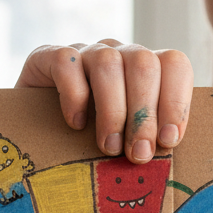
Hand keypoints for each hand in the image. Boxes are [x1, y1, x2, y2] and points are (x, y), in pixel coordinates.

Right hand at [17, 40, 192, 162]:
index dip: (176, 102)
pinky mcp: (48, 57)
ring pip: (108, 64)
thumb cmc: (93, 146)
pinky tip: (75, 125)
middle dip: (144, 115)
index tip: (169, 141)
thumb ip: (149, 143)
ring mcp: (85, 53)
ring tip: (110, 148)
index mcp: (146, 71)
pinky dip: (74, 97)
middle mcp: (119, 55)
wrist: (37, 135)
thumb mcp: (128, 144)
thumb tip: (169, 159)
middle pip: (144, 64)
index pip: (174, 64)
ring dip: (112, 112)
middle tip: (138, 154)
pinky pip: (66, 63)